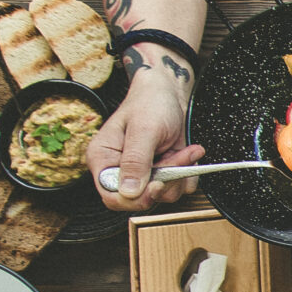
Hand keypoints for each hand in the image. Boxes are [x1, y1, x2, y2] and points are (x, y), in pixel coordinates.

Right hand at [88, 75, 205, 210]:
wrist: (169, 92)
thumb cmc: (150, 102)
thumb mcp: (143, 129)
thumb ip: (135, 160)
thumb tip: (128, 192)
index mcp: (103, 159)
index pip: (111, 197)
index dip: (135, 199)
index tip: (157, 184)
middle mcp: (120, 170)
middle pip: (141, 198)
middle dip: (165, 180)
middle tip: (176, 156)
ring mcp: (142, 173)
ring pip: (164, 195)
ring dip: (180, 174)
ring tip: (185, 150)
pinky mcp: (161, 173)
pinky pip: (178, 188)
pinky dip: (188, 173)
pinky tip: (187, 152)